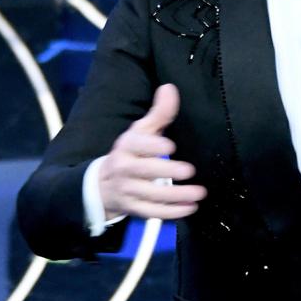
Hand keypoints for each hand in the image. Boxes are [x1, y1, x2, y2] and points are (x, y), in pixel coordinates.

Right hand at [98, 84, 206, 219]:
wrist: (101, 184)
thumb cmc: (130, 153)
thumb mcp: (141, 131)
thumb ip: (158, 113)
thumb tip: (170, 88)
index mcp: (126, 146)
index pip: (135, 144)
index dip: (151, 145)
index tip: (169, 146)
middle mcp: (124, 168)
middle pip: (144, 171)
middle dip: (166, 171)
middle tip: (189, 170)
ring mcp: (127, 191)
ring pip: (151, 195)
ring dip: (176, 195)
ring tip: (199, 193)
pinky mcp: (133, 208)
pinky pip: (152, 212)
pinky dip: (172, 212)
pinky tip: (190, 208)